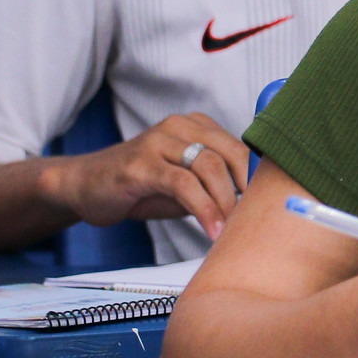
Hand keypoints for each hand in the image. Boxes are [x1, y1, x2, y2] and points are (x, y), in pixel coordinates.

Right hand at [39, 112, 251, 239]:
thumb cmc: (142, 187)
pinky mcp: (141, 165)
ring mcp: (158, 143)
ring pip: (209, 166)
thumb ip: (217, 187)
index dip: (260, 177)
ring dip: (226, 202)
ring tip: (233, 231)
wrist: (85, 185)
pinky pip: (183, 184)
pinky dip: (203, 209)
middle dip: (248, 189)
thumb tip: (256, 205)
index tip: (272, 205)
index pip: (242, 147)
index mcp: (197, 126)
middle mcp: (180, 126)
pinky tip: (212, 230)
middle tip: (256, 220)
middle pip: (231, 153)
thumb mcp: (186, 184)